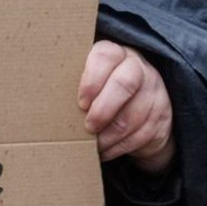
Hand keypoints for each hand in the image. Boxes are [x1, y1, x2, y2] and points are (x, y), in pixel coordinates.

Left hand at [78, 41, 175, 173]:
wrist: (143, 106)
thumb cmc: (103, 92)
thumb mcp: (92, 82)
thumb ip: (75, 84)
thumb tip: (44, 104)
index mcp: (116, 54)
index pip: (105, 56)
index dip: (91, 80)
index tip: (80, 102)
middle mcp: (138, 68)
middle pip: (124, 84)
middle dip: (102, 110)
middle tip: (88, 127)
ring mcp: (154, 91)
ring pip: (132, 116)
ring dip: (108, 136)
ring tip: (93, 145)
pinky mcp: (162, 115)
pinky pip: (141, 135)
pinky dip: (119, 148)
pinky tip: (106, 151)